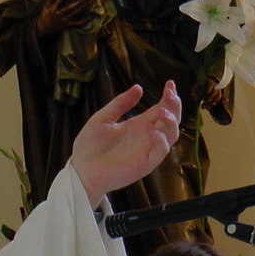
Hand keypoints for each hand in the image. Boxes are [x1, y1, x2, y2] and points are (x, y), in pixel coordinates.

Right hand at [35, 0, 96, 37]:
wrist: (44, 30)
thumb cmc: (46, 17)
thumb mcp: (46, 7)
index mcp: (54, 8)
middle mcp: (60, 13)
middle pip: (72, 6)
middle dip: (80, 2)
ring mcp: (64, 20)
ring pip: (75, 13)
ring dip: (82, 8)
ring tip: (89, 3)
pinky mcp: (66, 26)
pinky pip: (76, 24)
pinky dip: (82, 22)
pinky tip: (88, 18)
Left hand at [70, 82, 180, 207]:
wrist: (80, 171)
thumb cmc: (89, 147)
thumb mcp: (102, 118)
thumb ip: (119, 104)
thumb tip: (138, 88)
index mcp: (138, 125)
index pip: (161, 109)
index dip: (168, 96)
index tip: (170, 83)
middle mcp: (147, 137)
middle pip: (171, 119)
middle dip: (174, 105)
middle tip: (170, 93)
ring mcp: (147, 150)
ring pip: (171, 135)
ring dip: (172, 121)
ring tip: (162, 111)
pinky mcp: (145, 164)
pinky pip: (161, 151)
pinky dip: (160, 140)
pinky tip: (150, 130)